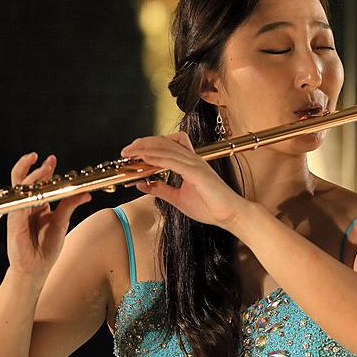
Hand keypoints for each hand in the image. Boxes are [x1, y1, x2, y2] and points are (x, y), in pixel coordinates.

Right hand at [6, 152, 91, 277]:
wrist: (36, 269)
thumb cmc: (46, 247)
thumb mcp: (62, 222)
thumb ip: (70, 205)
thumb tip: (86, 193)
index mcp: (37, 205)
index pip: (37, 183)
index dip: (44, 170)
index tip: (52, 159)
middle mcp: (26, 207)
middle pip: (26, 182)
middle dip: (36, 169)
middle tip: (48, 161)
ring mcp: (19, 214)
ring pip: (22, 191)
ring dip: (33, 179)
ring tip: (44, 169)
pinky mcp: (15, 224)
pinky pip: (20, 207)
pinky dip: (28, 198)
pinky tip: (36, 191)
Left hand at [120, 132, 248, 228]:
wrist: (229, 215)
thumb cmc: (210, 207)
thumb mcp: (178, 198)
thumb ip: (161, 189)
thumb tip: (143, 185)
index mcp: (188, 163)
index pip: (166, 146)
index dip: (148, 145)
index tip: (132, 152)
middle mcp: (191, 159)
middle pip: (163, 142)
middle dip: (142, 143)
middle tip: (126, 150)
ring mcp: (195, 164)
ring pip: (166, 148)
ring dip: (145, 149)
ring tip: (130, 152)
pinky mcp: (197, 172)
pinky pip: (173, 161)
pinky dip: (157, 158)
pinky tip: (145, 159)